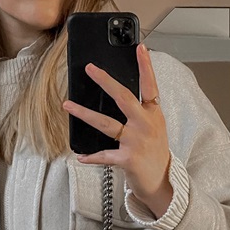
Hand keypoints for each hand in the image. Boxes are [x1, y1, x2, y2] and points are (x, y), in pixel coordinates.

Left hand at [62, 43, 172, 217]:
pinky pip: (104, 155)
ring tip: (67, 105)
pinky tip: (80, 156)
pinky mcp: (127, 159)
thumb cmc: (154, 153)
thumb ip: (139, 112)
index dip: (146, 66)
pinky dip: (91, 156)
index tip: (140, 47)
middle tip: (90, 69)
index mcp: (153, 114)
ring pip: (106, 123)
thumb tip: (115, 95)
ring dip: (84, 113)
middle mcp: (146, 125)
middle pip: (124, 98)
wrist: (162, 181)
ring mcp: (137, 142)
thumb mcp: (153, 128)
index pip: (150, 86)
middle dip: (105, 81)